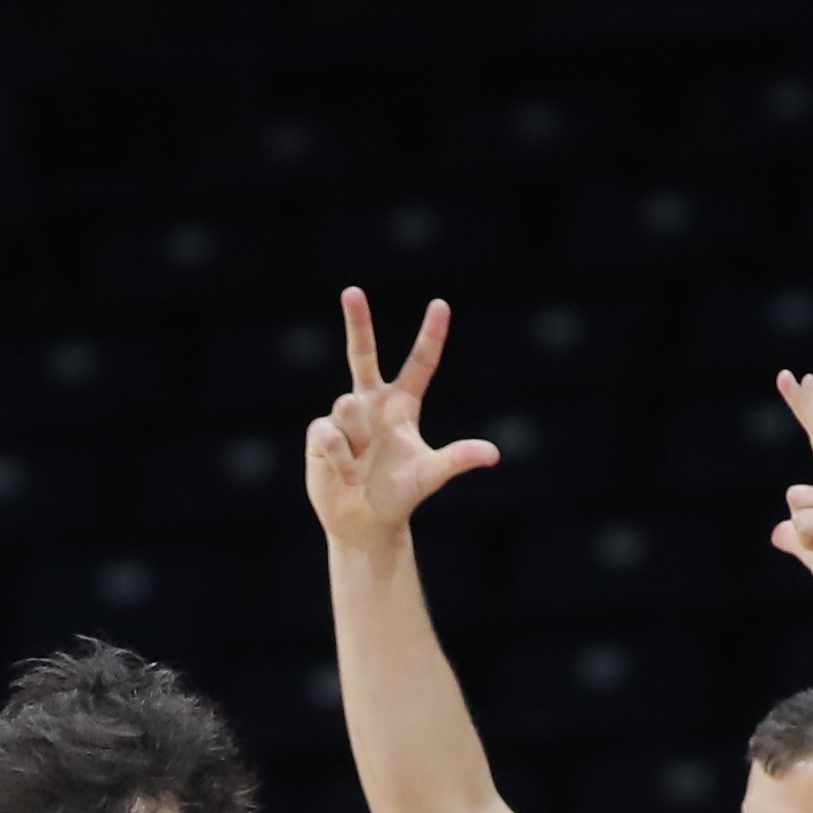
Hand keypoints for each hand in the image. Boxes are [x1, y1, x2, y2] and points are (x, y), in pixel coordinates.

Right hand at [301, 287, 503, 551]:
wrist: (364, 522)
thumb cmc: (400, 495)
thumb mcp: (430, 476)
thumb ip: (456, 460)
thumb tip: (492, 453)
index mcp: (403, 405)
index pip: (420, 364)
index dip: (430, 335)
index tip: (441, 304)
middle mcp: (372, 403)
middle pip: (362, 353)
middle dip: (356, 321)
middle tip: (352, 290)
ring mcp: (344, 416)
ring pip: (347, 406)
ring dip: (356, 440)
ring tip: (360, 468)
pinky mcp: (320, 433)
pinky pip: (329, 433)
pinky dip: (340, 457)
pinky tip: (347, 477)